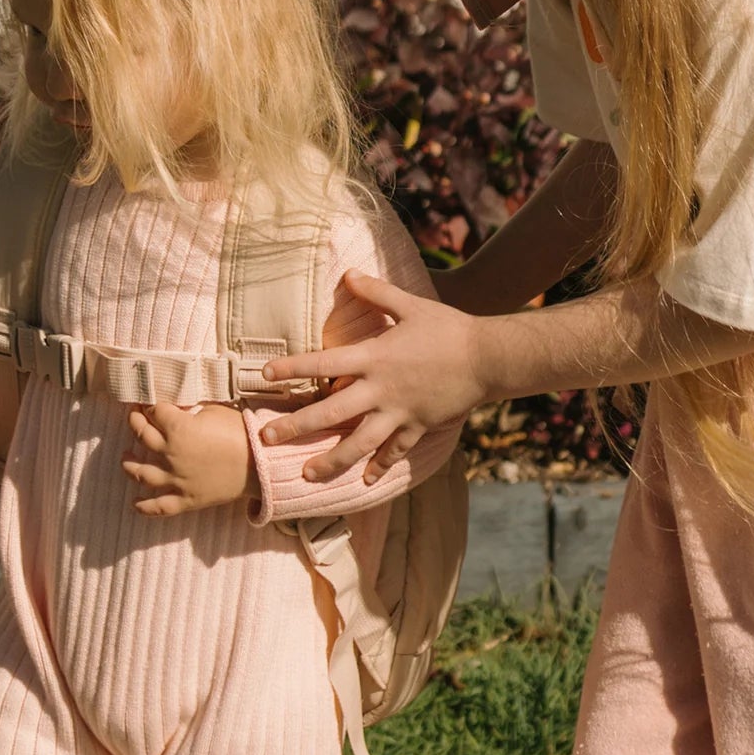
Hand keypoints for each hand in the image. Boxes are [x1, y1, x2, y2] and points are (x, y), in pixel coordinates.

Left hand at [122, 402, 255, 515]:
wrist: (261, 464)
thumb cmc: (241, 433)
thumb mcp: (215, 411)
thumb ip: (190, 410)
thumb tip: (178, 410)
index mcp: (178, 428)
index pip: (154, 410)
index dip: (150, 404)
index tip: (148, 401)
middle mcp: (171, 454)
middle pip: (142, 435)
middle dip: (135, 423)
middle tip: (135, 418)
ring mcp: (176, 479)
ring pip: (141, 473)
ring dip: (129, 464)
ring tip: (125, 458)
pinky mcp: (187, 499)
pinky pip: (160, 506)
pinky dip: (145, 507)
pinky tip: (135, 503)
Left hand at [259, 271, 482, 483]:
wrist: (488, 358)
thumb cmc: (449, 328)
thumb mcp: (411, 304)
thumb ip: (376, 292)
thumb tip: (347, 273)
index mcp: (375, 357)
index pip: (323, 364)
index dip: (292, 368)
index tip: (265, 375)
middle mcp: (381, 389)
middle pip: (331, 413)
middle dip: (296, 426)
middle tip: (266, 438)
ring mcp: (400, 413)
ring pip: (359, 443)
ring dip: (331, 460)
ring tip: (307, 474)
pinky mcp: (419, 426)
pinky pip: (395, 451)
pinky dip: (379, 467)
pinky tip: (363, 481)